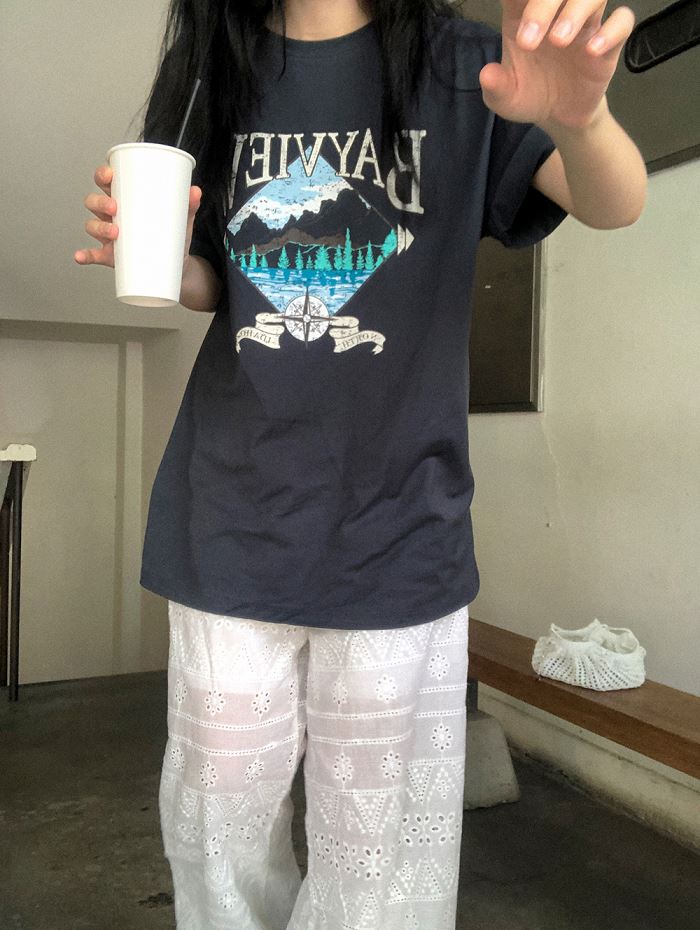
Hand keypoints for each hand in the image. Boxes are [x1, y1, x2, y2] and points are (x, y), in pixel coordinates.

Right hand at [74, 164, 202, 266]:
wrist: (175, 266)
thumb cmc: (172, 237)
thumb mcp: (181, 220)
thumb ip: (188, 206)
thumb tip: (196, 192)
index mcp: (126, 199)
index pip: (107, 181)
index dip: (103, 174)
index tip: (110, 174)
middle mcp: (113, 215)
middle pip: (94, 201)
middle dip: (99, 201)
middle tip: (115, 207)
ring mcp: (109, 236)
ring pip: (92, 225)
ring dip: (97, 227)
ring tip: (115, 233)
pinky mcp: (110, 256)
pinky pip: (92, 254)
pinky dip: (85, 255)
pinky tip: (81, 256)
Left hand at [478, 0, 635, 130]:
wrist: (559, 117)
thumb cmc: (530, 95)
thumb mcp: (505, 99)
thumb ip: (496, 87)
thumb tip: (487, 75)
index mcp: (523, 13)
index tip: (513, 7)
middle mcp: (556, 11)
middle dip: (543, 4)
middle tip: (529, 40)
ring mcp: (585, 23)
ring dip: (575, 10)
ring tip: (558, 41)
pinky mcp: (608, 42)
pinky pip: (622, 21)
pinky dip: (611, 31)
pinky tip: (592, 51)